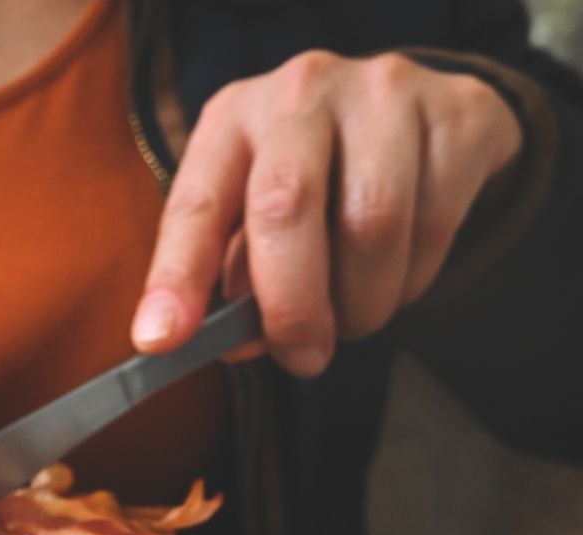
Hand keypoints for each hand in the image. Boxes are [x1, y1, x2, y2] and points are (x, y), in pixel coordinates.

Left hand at [132, 51, 522, 375]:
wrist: (418, 118)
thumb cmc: (318, 179)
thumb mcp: (255, 215)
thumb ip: (234, 277)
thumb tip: (233, 344)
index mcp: (231, 119)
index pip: (194, 206)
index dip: (176, 278)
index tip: (162, 340)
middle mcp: (300, 92)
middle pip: (285, 207)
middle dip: (290, 305)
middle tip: (302, 358)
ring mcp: (382, 92)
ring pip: (371, 225)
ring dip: (361, 301)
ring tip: (353, 317)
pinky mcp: (456, 113)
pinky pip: (434, 223)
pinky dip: (414, 278)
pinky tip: (399, 277)